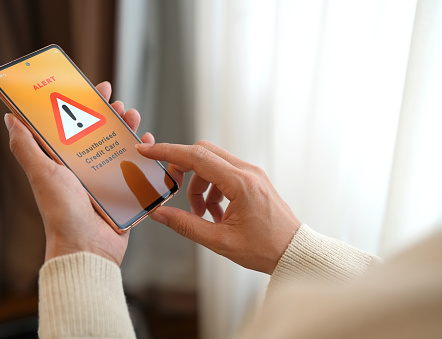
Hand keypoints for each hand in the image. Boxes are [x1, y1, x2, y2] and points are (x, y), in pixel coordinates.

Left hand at [5, 81, 153, 264]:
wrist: (87, 247)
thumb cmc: (62, 212)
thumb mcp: (42, 173)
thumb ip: (26, 146)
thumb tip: (11, 118)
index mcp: (65, 162)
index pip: (75, 125)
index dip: (85, 105)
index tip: (97, 89)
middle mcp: (85, 169)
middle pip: (101, 133)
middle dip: (111, 115)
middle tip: (119, 104)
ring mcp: (106, 181)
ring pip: (120, 148)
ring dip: (128, 130)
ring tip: (134, 118)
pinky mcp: (124, 193)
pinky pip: (136, 169)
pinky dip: (144, 155)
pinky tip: (147, 145)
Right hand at [136, 141, 300, 273]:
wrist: (293, 251)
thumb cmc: (264, 249)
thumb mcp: (220, 241)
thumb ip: (186, 225)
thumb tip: (158, 213)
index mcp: (240, 183)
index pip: (197, 156)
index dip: (168, 152)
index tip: (147, 151)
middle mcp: (248, 171)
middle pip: (204, 153)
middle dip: (183, 169)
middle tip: (173, 191)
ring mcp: (253, 174)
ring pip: (213, 164)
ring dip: (199, 185)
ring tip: (201, 215)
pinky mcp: (254, 180)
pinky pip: (225, 173)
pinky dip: (212, 188)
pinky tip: (215, 214)